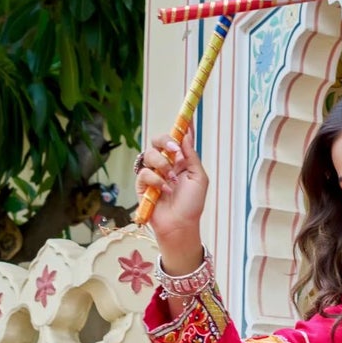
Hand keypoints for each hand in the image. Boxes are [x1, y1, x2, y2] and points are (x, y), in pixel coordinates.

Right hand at [134, 129, 208, 270]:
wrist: (180, 225)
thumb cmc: (192, 205)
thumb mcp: (199, 178)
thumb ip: (191, 156)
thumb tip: (186, 135)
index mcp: (180, 161)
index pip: (177, 139)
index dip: (180, 127)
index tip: (186, 116)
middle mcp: (165, 164)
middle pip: (158, 140)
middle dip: (166, 142)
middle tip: (175, 152)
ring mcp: (152, 173)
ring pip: (149, 154)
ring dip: (162, 166)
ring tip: (171, 181)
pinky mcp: (142, 184)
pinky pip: (144, 172)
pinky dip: (155, 180)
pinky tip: (164, 190)